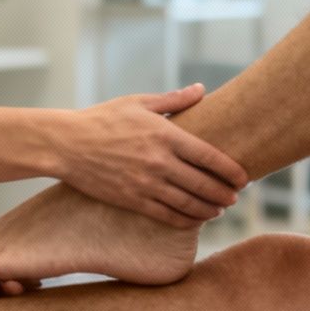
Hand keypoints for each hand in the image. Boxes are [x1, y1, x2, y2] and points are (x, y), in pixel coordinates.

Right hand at [53, 86, 248, 227]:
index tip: (243, 177)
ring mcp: (145, 184)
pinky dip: (185, 220)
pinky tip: (194, 220)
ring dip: (208, 209)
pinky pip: (166, 215)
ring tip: (219, 210)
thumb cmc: (102, 119)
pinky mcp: (132, 200)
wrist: (66, 144)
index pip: (209, 156)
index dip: (230, 170)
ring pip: (187, 203)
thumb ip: (174, 100)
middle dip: (224, 193)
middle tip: (235, 197)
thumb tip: (202, 90)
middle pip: (203, 183)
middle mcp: (159, 161)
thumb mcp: (138, 102)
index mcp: (165, 134)